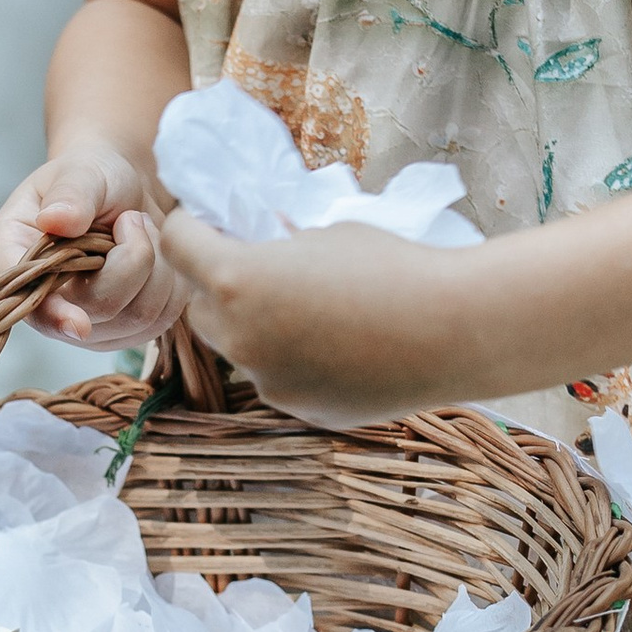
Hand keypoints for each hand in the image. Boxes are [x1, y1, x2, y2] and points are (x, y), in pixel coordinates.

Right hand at [0, 146, 190, 349]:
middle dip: (132, 258)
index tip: (79, 324)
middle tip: (131, 219)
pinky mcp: (122, 332)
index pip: (27, 297)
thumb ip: (71, 194)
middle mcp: (42, 300)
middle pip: (97, 309)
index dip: (52, 314)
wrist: (124, 193)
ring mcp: (84, 324)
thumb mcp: (80, 172)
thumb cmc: (92, 177)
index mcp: (11, 254)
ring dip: (155, 266)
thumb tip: (55, 220)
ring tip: (139, 231)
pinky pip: (162, 317)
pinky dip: (171, 281)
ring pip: (137, 317)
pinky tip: (154, 255)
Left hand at [157, 211, 479, 425]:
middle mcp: (239, 338)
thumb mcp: (325, 234)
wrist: (454, 330)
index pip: (177, 245)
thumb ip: (280, 244)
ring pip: (238, 349)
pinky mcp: (299, 409)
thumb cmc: (393, 266)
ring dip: (253, 327)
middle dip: (215, 285)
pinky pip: (278, 378)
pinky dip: (291, 359)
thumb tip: (265, 245)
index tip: (207, 221)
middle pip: (197, 308)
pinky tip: (337, 345)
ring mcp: (268, 382)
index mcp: (236, 281)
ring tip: (304, 308)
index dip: (188, 226)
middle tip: (252, 265)